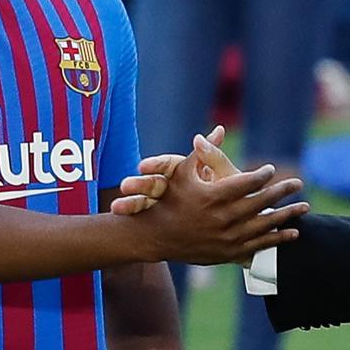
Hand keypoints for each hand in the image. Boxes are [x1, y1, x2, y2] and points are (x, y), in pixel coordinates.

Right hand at [111, 126, 231, 214]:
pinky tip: (121, 217)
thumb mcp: (222, 174)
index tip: (142, 167)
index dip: (156, 164)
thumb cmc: (228, 191)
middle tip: (124, 187)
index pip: (168, 164)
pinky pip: (146, 216)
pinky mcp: (160, 216)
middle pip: (152, 183)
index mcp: (183, 170)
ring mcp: (164, 201)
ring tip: (117, 208)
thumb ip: (215, 156)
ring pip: (144, 200)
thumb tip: (219, 129)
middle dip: (137, 185)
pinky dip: (135, 215)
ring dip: (131, 203)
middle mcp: (170, 184)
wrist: (232, 220)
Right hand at [124, 132, 308, 264]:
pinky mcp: (228, 253)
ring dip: (287, 216)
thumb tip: (219, 129)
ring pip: (264, 226)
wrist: (156, 237)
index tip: (271, 169)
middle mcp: (222, 219)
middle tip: (299, 183)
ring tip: (304, 207)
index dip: (262, 175)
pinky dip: (277, 239)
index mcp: (213, 197)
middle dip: (282, 192)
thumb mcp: (182, 172)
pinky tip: (293, 233)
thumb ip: (205, 152)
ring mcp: (227, 238)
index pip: (246, 183)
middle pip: (261, 203)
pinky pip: (258, 246)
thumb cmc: (168, 199)